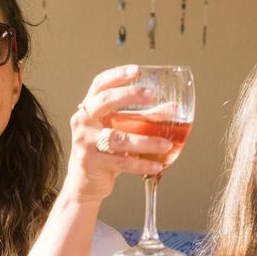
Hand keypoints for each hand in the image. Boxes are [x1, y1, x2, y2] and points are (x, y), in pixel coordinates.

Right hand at [64, 65, 168, 202]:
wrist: (84, 184)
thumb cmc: (103, 153)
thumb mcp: (120, 130)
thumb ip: (143, 118)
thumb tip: (173, 108)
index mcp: (88, 110)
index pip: (99, 85)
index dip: (117, 75)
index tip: (137, 71)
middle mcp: (83, 122)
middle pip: (104, 102)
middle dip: (129, 95)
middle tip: (151, 95)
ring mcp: (85, 142)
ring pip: (118, 137)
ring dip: (145, 140)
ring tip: (166, 143)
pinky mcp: (92, 162)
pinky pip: (121, 162)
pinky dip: (142, 164)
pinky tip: (158, 165)